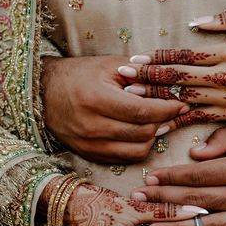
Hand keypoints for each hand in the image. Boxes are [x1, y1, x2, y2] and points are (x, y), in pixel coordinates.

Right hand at [41, 56, 188, 163]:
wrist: (44, 94)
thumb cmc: (79, 75)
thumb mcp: (109, 66)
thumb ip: (140, 76)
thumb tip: (171, 89)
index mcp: (97, 99)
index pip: (144, 111)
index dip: (168, 109)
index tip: (181, 104)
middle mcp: (92, 127)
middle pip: (144, 133)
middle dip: (163, 122)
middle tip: (170, 112)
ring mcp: (90, 145)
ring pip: (137, 150)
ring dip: (152, 137)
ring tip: (155, 123)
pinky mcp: (90, 155)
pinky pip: (124, 159)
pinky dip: (137, 147)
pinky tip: (139, 133)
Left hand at [118, 12, 225, 130]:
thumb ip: (225, 22)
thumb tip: (194, 22)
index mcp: (225, 54)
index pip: (185, 55)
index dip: (158, 57)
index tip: (136, 59)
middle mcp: (222, 77)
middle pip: (178, 77)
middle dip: (148, 76)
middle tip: (123, 77)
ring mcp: (223, 99)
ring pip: (183, 99)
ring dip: (155, 99)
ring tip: (130, 99)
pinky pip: (196, 120)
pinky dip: (176, 123)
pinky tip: (157, 126)